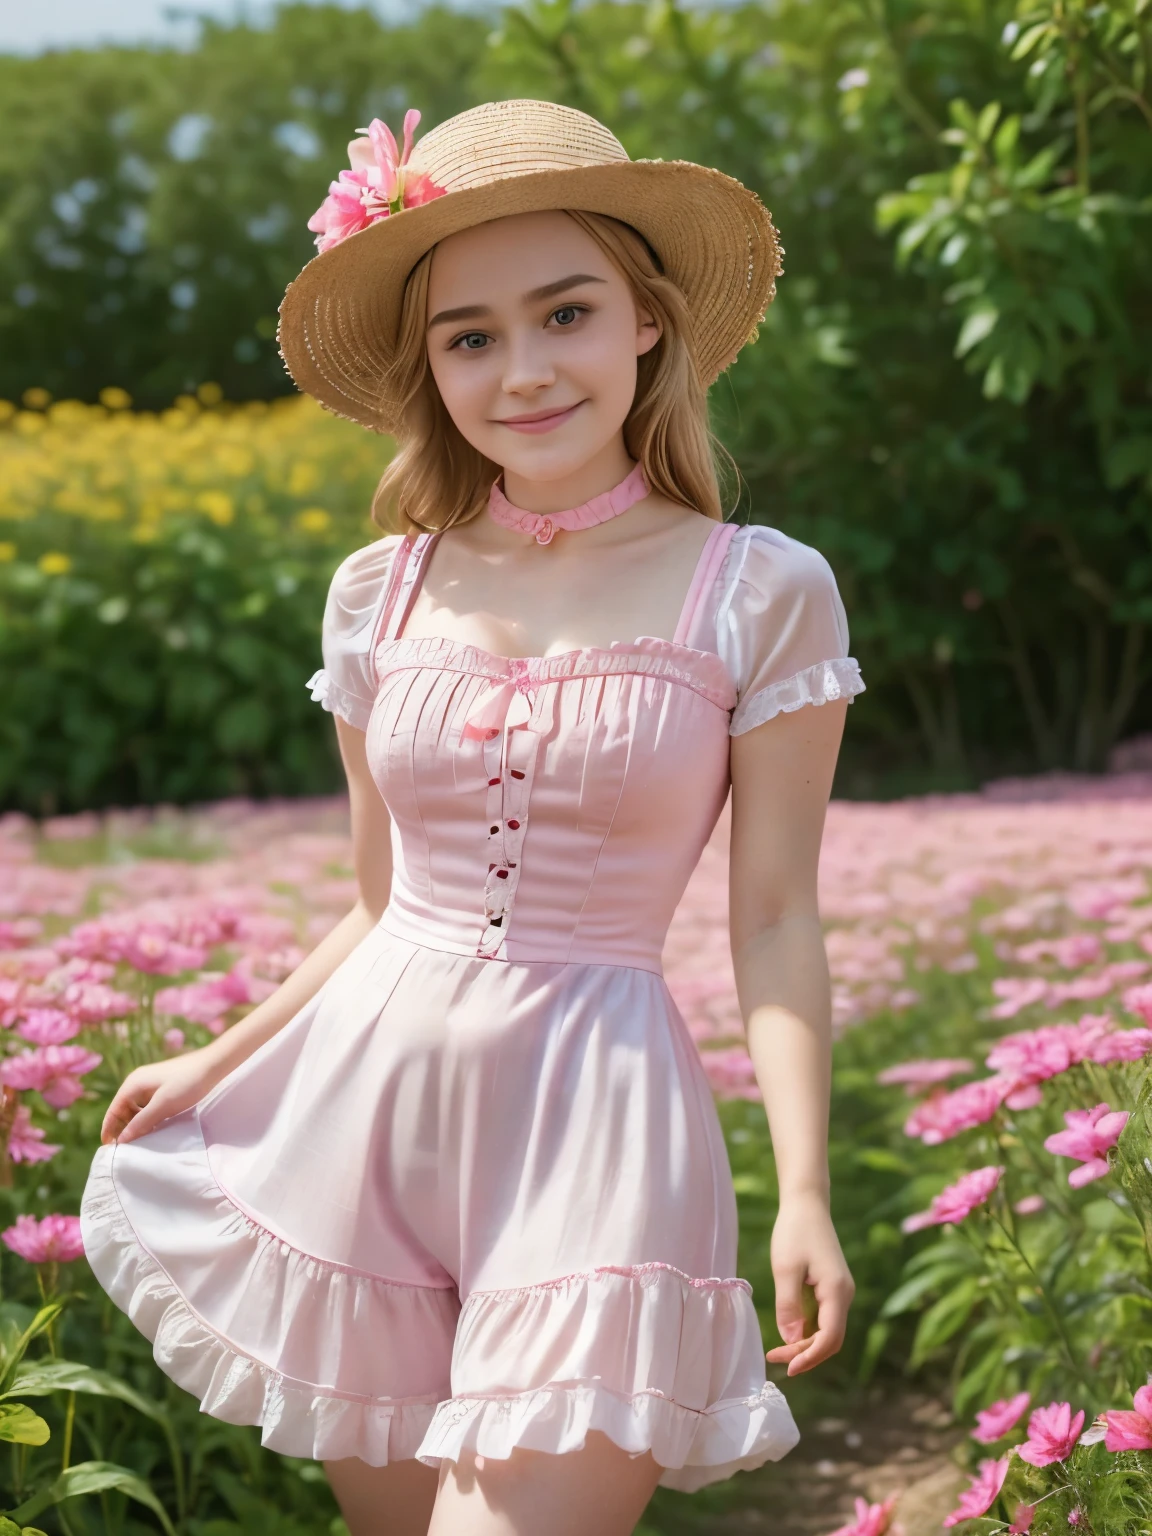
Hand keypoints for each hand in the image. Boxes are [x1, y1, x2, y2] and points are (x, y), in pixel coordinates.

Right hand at [100, 1047, 229, 1146]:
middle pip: (123, 1110)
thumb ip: (141, 1123)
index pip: (113, 1109)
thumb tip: (122, 1139)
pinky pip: (148, 1106)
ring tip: (140, 1141)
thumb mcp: (163, 1106)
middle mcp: (138, 1082)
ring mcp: (150, 1084)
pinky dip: (147, 1118)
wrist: (213, 1065)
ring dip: (136, 1124)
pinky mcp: (162, 1087)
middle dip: (123, 1128)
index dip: (109, 1128)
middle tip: (126, 1148)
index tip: (109, 1148)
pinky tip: (154, 1129)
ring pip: (136, 1109)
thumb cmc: (187, 1084)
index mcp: (133, 1084)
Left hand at [765, 1190, 853, 1375]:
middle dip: (805, 1353)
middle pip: (830, 1339)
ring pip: (827, 1330)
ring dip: (805, 1344)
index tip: (788, 1368)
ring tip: (777, 1349)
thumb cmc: (794, 1231)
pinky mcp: (832, 1287)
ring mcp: (840, 1291)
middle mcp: (844, 1294)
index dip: (810, 1357)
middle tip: (774, 1357)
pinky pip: (824, 1317)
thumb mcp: (785, 1268)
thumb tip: (790, 1340)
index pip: (829, 1338)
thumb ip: (788, 1305)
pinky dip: (807, 1329)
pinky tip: (789, 1331)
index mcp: (837, 1290)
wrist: (806, 1204)